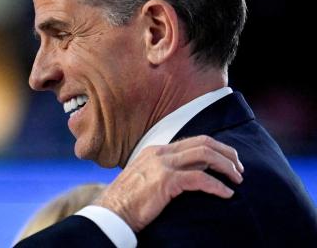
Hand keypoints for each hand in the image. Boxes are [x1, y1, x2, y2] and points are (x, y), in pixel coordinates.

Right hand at [96, 135, 243, 231]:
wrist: (112, 213)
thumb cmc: (127, 201)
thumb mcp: (145, 178)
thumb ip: (164, 172)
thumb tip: (188, 174)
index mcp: (155, 150)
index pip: (193, 140)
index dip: (216, 148)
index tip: (229, 161)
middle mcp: (160, 153)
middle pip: (203, 143)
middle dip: (227, 154)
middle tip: (239, 169)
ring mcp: (162, 165)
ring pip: (205, 155)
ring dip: (226, 167)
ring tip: (237, 180)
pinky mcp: (166, 181)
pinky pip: (200, 178)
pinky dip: (217, 186)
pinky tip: (226, 194)